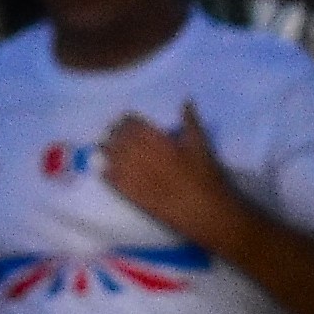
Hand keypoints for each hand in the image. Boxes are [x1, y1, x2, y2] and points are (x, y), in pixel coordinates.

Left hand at [96, 101, 251, 248]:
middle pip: (116, 137)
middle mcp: (140, 154)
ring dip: (106, 150)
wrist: (207, 213)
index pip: (131, 122)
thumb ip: (191, 121)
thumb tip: (186, 100)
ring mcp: (133, 175)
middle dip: (113, 134)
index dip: (126, 120)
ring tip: (105, 148)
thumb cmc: (207, 178)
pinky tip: (105, 170)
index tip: (126, 121)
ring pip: (110, 156)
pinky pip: (110, 179)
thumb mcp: (202, 145)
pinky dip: (106, 172)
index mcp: (156, 139)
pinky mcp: (132, 194)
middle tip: (113, 134)